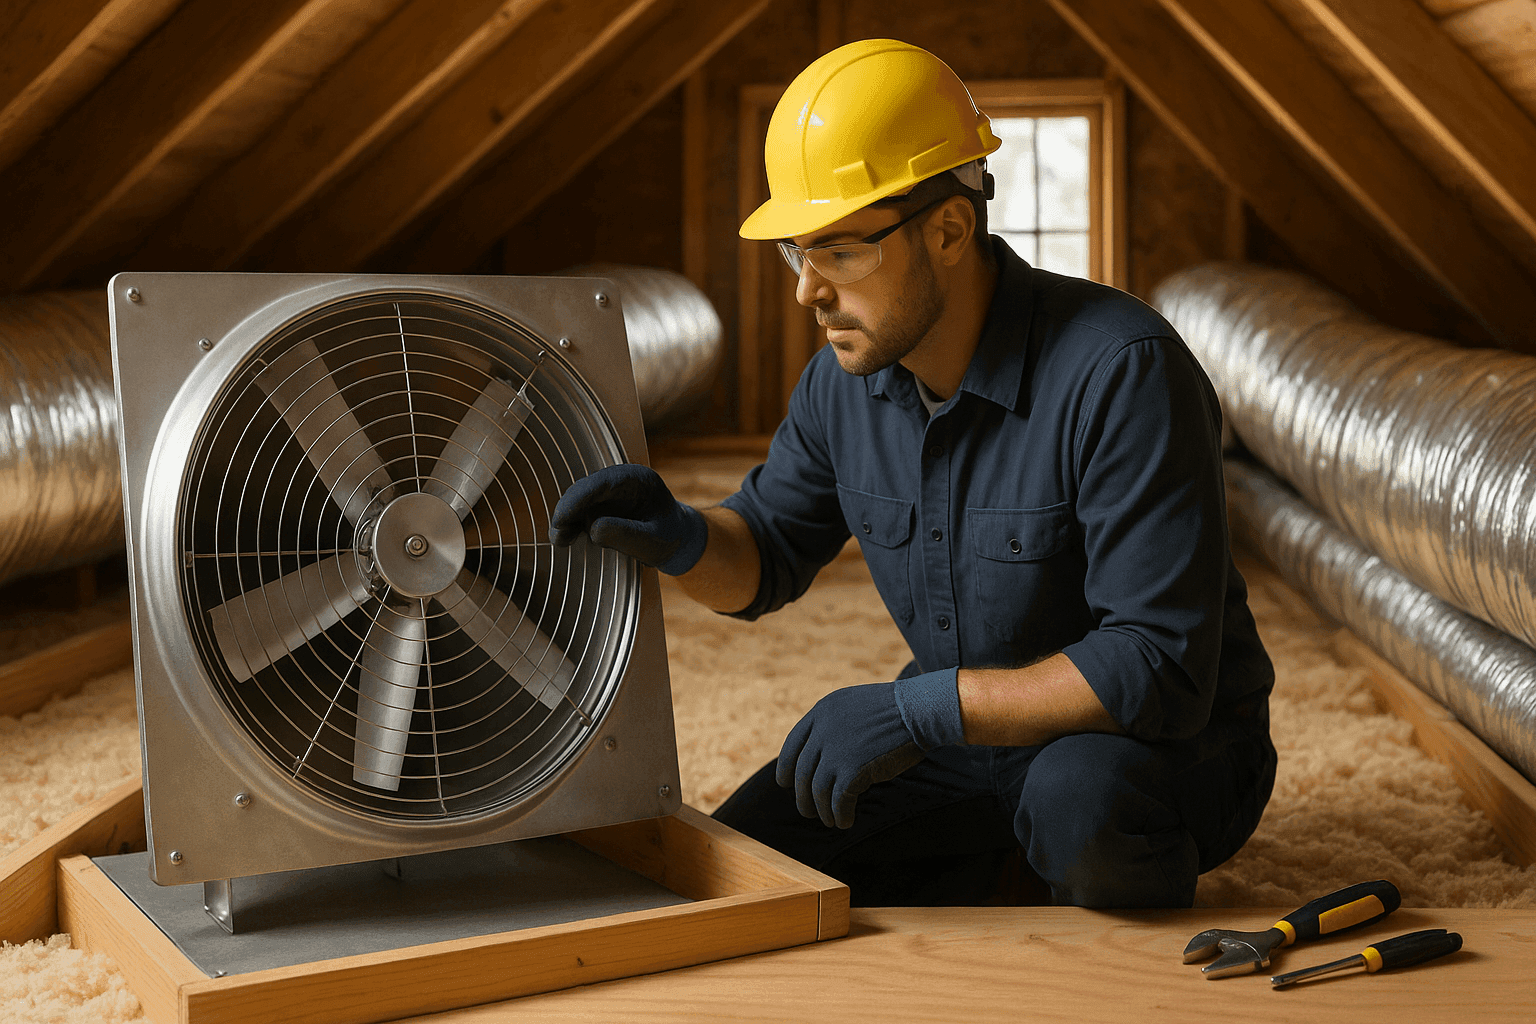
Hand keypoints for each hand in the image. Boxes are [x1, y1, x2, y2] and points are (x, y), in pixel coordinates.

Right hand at [549, 464, 707, 574]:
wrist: (676, 541)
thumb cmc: (669, 538)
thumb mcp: (654, 541)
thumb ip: (627, 535)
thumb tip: (593, 529)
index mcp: (638, 480)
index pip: (604, 481)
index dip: (580, 497)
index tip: (563, 517)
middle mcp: (620, 482)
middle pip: (586, 489)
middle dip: (568, 509)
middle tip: (559, 535)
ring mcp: (608, 494)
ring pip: (579, 500)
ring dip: (567, 518)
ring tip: (560, 540)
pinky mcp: (600, 508)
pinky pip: (580, 512)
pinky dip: (571, 524)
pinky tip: (565, 539)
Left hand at [776, 669, 964, 828]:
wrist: (919, 710)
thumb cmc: (896, 710)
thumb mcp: (856, 707)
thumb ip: (836, 726)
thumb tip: (824, 755)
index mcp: (822, 711)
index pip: (793, 743)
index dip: (786, 766)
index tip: (784, 782)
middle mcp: (823, 730)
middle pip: (802, 771)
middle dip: (802, 795)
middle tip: (807, 810)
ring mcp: (836, 750)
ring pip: (817, 790)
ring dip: (820, 810)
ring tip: (829, 820)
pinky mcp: (852, 770)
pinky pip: (838, 800)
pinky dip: (839, 814)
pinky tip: (845, 822)